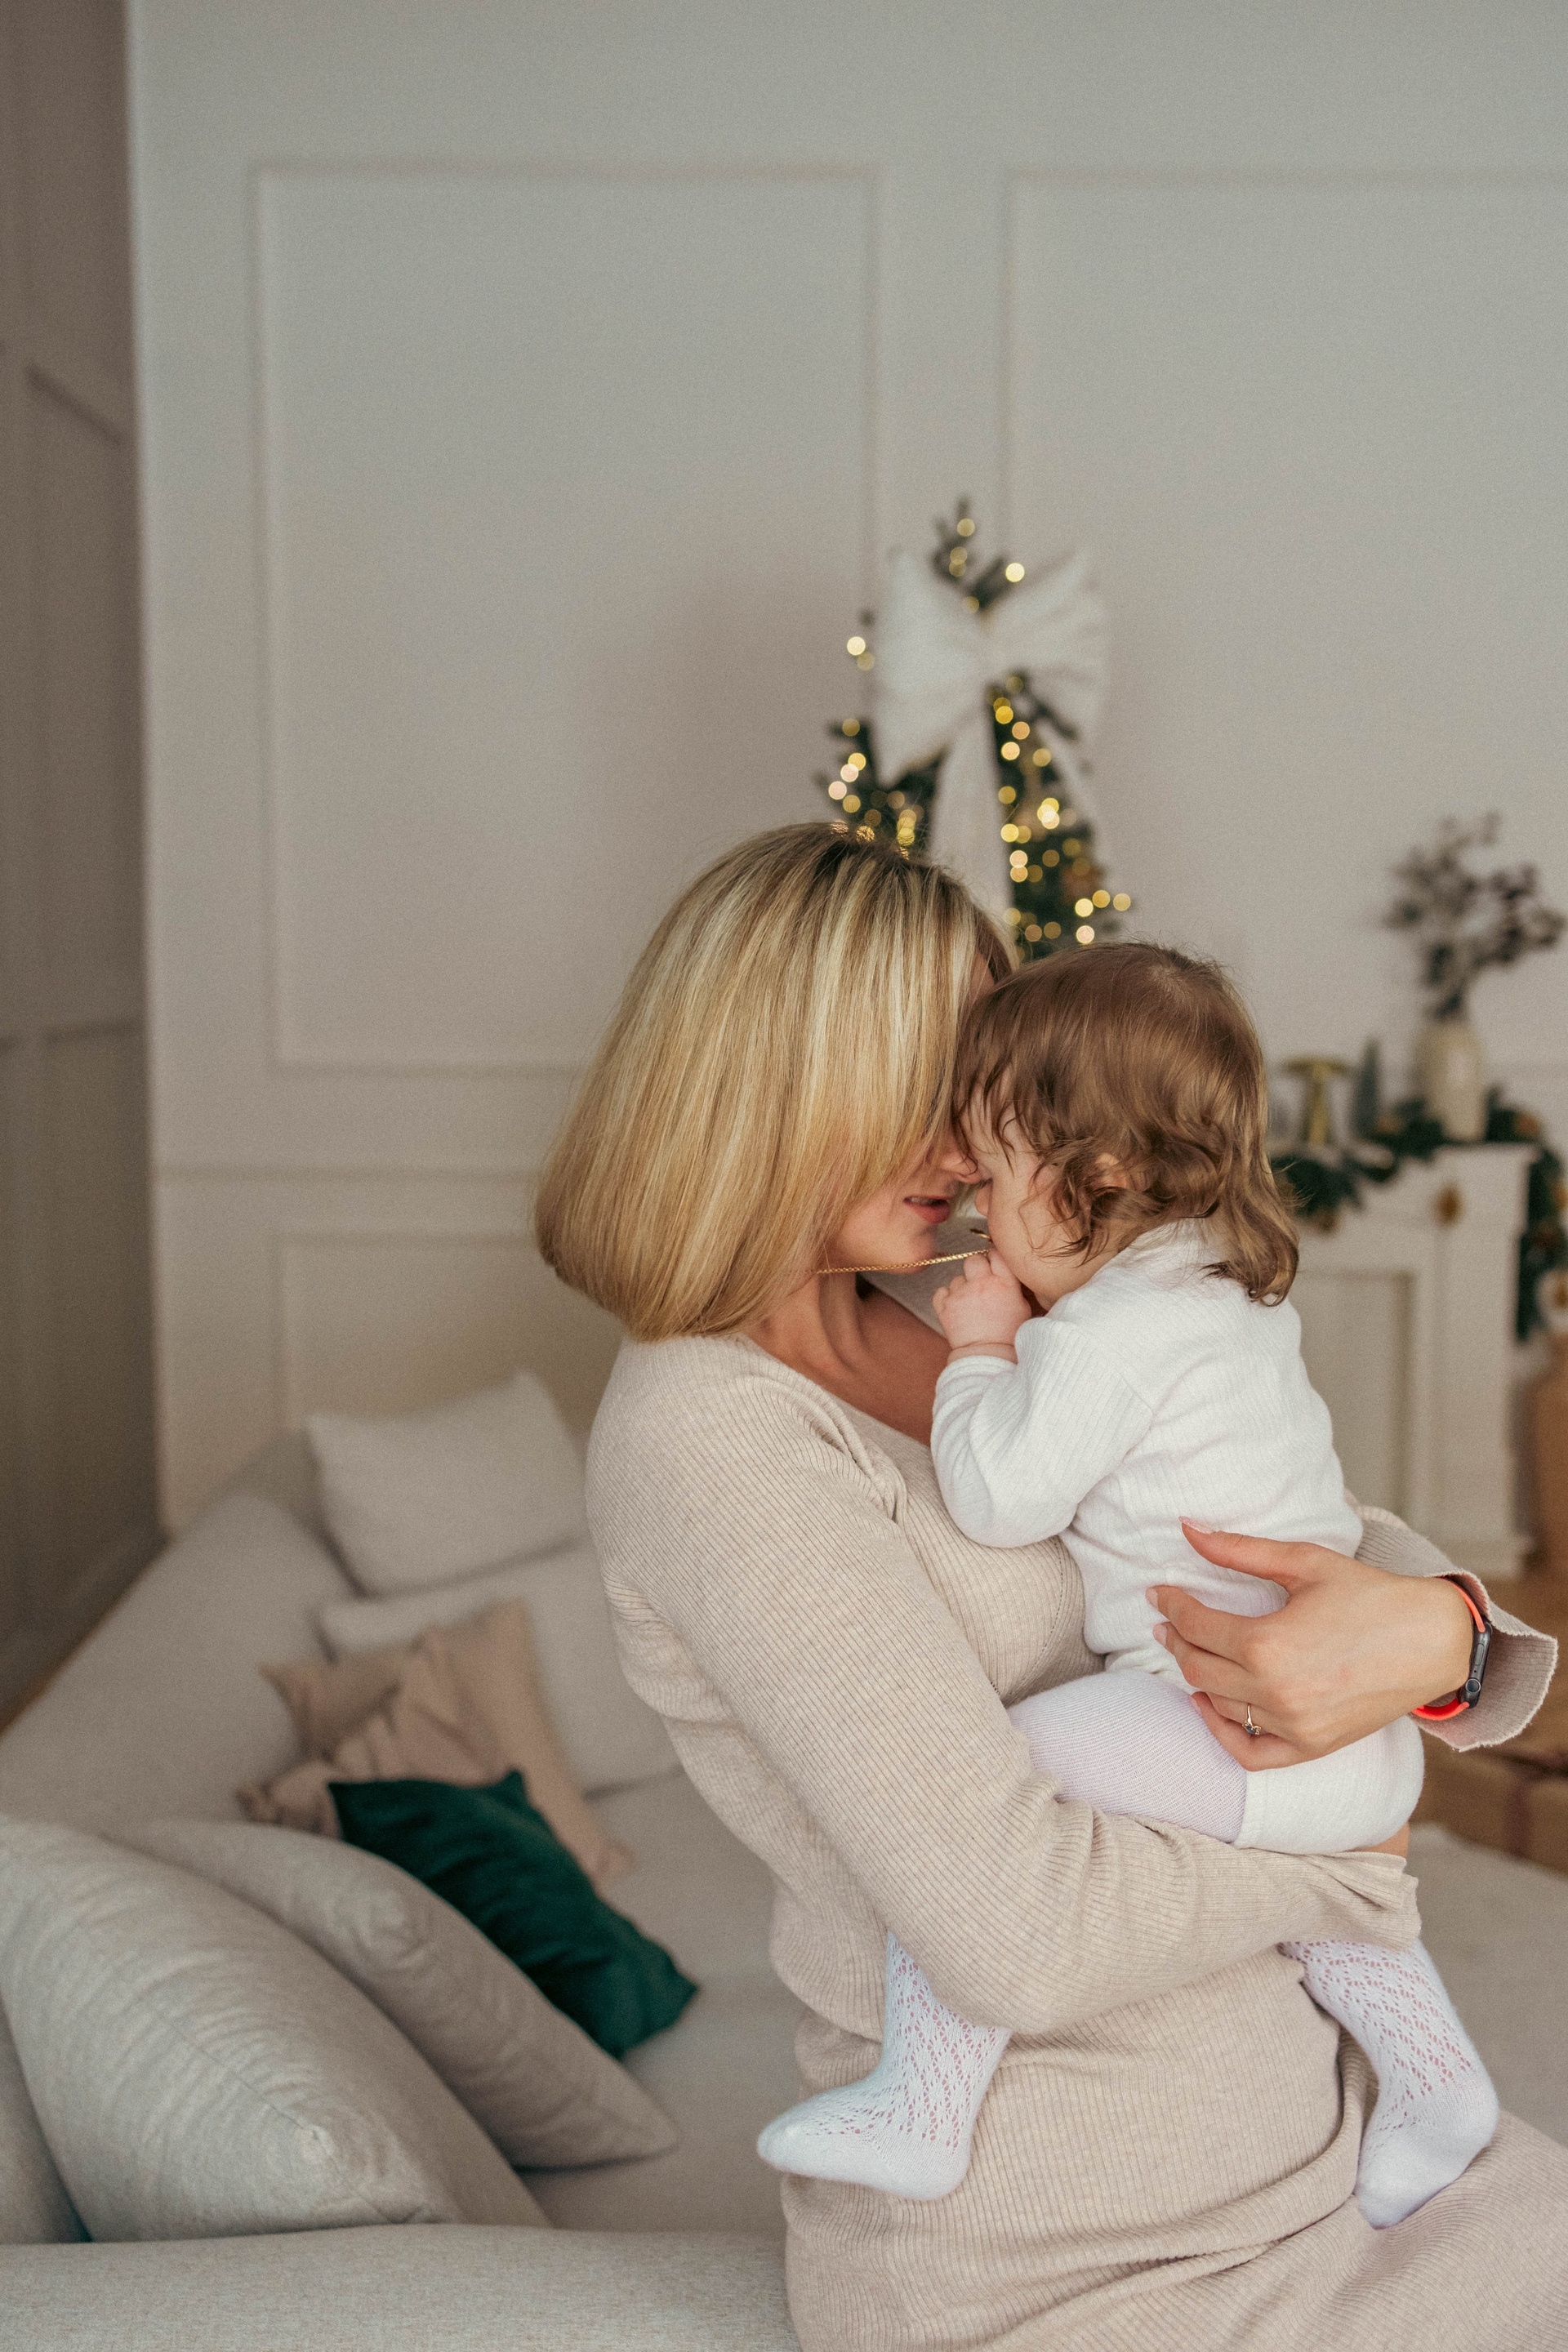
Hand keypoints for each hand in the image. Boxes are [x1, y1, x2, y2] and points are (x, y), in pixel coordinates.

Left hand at [933, 1251, 1030, 1350]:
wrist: (988, 1356)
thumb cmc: (1009, 1335)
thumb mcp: (1023, 1307)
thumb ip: (1013, 1286)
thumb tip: (1007, 1273)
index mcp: (1004, 1282)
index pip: (996, 1255)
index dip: (993, 1259)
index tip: (993, 1266)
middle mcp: (981, 1284)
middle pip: (974, 1260)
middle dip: (976, 1268)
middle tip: (980, 1283)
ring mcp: (961, 1294)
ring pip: (957, 1279)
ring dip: (962, 1288)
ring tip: (970, 1305)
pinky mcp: (945, 1306)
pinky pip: (941, 1291)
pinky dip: (946, 1298)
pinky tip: (956, 1308)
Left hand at [1148, 1522, 1474, 1770]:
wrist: (1434, 1641)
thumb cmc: (1371, 1595)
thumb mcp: (1304, 1562)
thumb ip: (1239, 1550)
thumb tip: (1186, 1528)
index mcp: (1268, 1644)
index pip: (1195, 1626)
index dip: (1170, 1605)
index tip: (1158, 1593)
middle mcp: (1274, 1692)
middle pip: (1196, 1668)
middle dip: (1174, 1640)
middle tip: (1165, 1621)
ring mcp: (1293, 1726)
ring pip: (1217, 1706)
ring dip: (1195, 1678)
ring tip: (1190, 1651)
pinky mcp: (1311, 1746)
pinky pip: (1249, 1752)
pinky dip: (1221, 1732)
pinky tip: (1208, 1705)